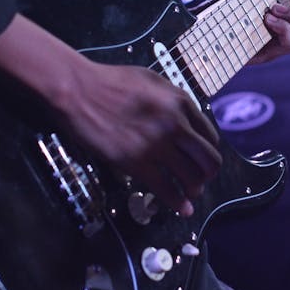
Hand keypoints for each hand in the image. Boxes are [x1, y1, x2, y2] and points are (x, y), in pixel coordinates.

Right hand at [0, 14, 221, 216]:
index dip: (209, 151)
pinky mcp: (135, 163)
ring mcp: (156, 145)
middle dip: (208, 174)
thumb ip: (174, 99)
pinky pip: (165, 189)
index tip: (204, 159)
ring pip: (191, 177)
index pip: (210, 136)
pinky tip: (182, 209)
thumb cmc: (112, 81)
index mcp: (181, 102)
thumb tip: (187, 119)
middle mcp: (175, 124)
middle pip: (208, 160)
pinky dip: (177, 203)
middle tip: (202, 180)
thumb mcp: (153, 80)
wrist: (79, 90)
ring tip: (191, 194)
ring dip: (194, 189)